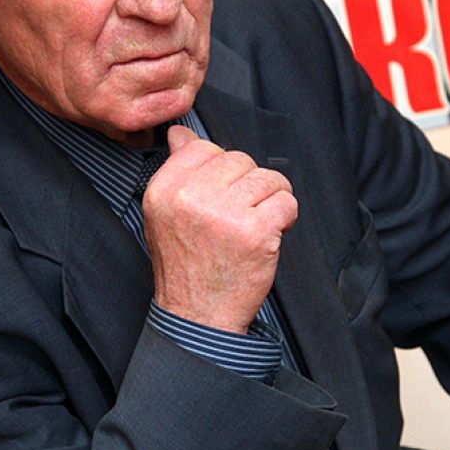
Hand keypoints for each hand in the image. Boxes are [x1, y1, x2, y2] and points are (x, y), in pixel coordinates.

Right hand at [142, 125, 297, 332]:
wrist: (198, 317)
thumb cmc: (185, 266)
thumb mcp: (164, 216)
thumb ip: (176, 172)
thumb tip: (180, 132)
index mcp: (164, 191)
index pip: (203, 148)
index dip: (222, 170)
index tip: (223, 194)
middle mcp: (190, 199)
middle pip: (238, 160)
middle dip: (249, 184)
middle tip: (243, 214)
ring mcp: (224, 215)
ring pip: (267, 178)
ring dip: (271, 199)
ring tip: (259, 222)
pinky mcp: (255, 233)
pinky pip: (286, 200)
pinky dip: (286, 216)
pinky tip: (272, 233)